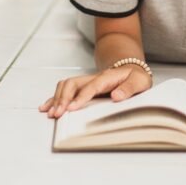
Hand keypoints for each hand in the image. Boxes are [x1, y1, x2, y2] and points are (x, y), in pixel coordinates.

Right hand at [38, 65, 153, 118]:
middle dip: (63, 99)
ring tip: (50, 113)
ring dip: (57, 98)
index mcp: (107, 77)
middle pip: (73, 84)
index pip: (91, 87)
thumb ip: (129, 89)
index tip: (71, 108)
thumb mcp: (139, 82)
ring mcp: (87, 81)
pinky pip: (66, 90)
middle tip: (57, 114)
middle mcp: (94, 78)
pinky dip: (54, 98)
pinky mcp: (83, 87)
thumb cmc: (136, 78)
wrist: (134, 70)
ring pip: (66, 85)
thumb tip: (116, 96)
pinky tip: (46, 107)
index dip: (80, 97)